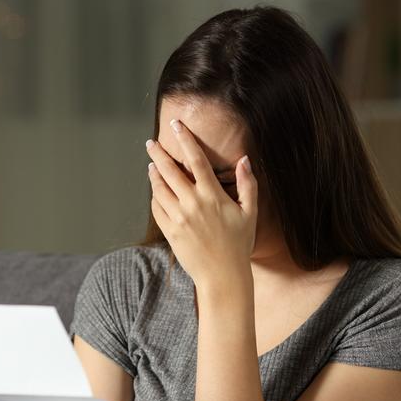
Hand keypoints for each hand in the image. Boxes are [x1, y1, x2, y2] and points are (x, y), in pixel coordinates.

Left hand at [145, 118, 257, 286]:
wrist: (222, 275)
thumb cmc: (238, 244)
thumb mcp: (249, 213)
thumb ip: (247, 184)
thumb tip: (244, 160)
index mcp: (212, 195)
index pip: (196, 160)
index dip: (185, 139)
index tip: (177, 125)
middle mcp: (192, 204)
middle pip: (169, 171)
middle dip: (158, 153)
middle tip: (151, 143)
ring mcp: (178, 218)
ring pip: (159, 188)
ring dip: (154, 174)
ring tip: (152, 165)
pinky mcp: (169, 231)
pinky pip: (157, 208)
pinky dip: (155, 197)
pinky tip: (157, 191)